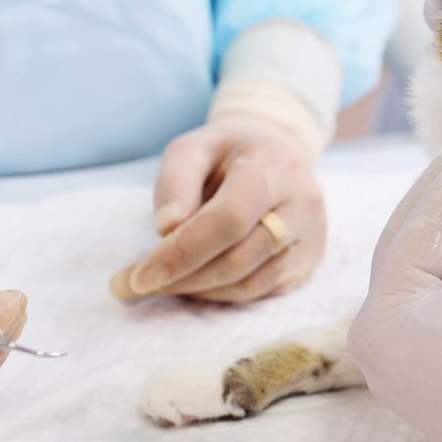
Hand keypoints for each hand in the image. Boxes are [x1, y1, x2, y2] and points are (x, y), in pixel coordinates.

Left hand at [111, 116, 326, 302]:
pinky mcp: (308, 262)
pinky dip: (219, 294)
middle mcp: (302, 203)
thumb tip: (166, 230)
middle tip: (130, 286)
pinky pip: (259, 291)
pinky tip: (192, 282)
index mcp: (274, 167)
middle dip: (181, 278)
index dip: (183, 252)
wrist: (279, 153)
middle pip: (238, 258)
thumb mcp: (193, 148)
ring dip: (196, 291)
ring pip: (249, 283)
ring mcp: (311, 237)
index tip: (139, 276)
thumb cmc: (228, 152)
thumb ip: (175, 183)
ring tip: (157, 284)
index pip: (230, 219)